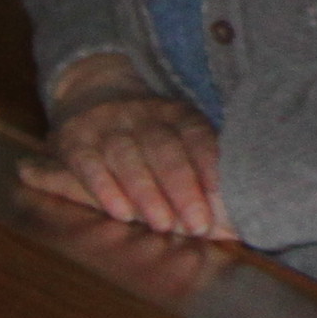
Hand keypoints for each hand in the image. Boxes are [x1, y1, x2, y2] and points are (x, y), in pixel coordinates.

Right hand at [17, 75, 233, 237]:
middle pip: (164, 148)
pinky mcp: (75, 140)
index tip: (223, 192)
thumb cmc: (148, 136)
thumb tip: (240, 223)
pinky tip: (120, 213)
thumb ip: (202, 175)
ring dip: (147, 192)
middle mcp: (143, 114)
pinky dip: (105, 188)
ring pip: (127, 156)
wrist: (91, 92)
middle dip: (182, 187)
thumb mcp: (176, 140)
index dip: (209, 161)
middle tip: (197, 224)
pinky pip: (89, 164)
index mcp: (176, 114)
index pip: (195, 134)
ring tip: (162, 225)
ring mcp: (107, 125)